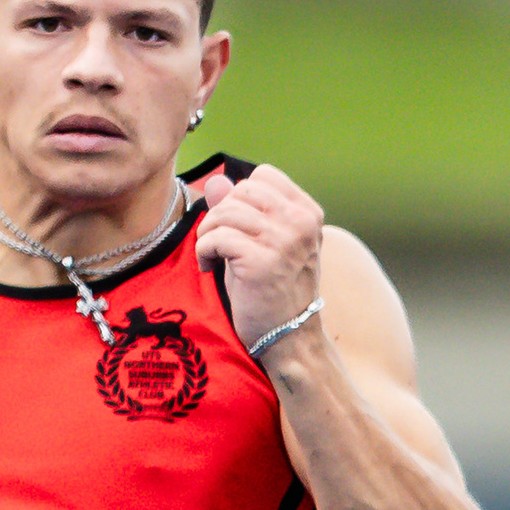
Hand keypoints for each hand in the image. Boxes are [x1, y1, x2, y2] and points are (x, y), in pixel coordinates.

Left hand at [196, 164, 322, 349]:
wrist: (287, 333)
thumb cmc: (271, 288)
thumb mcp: (261, 243)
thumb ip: (241, 211)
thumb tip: (214, 181)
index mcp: (306, 211)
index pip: (263, 175)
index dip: (238, 196)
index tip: (233, 224)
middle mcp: (299, 221)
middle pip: (241, 190)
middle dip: (218, 214)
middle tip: (216, 242)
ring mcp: (283, 240)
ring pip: (225, 212)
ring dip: (207, 234)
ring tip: (211, 255)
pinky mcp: (260, 261)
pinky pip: (216, 237)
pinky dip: (203, 251)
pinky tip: (208, 267)